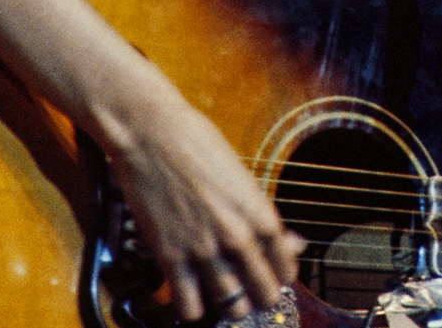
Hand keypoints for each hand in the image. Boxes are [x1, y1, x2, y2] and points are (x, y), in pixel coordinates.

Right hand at [101, 74, 305, 321]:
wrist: (151, 134)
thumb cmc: (197, 144)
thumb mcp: (242, 177)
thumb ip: (262, 214)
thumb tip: (290, 241)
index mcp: (261, 214)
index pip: (286, 268)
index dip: (281, 276)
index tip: (272, 274)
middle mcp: (238, 237)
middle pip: (264, 295)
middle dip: (259, 296)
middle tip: (248, 288)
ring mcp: (204, 250)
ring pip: (231, 307)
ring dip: (229, 304)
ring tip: (221, 293)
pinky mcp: (170, 257)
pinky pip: (189, 308)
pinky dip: (192, 307)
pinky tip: (190, 293)